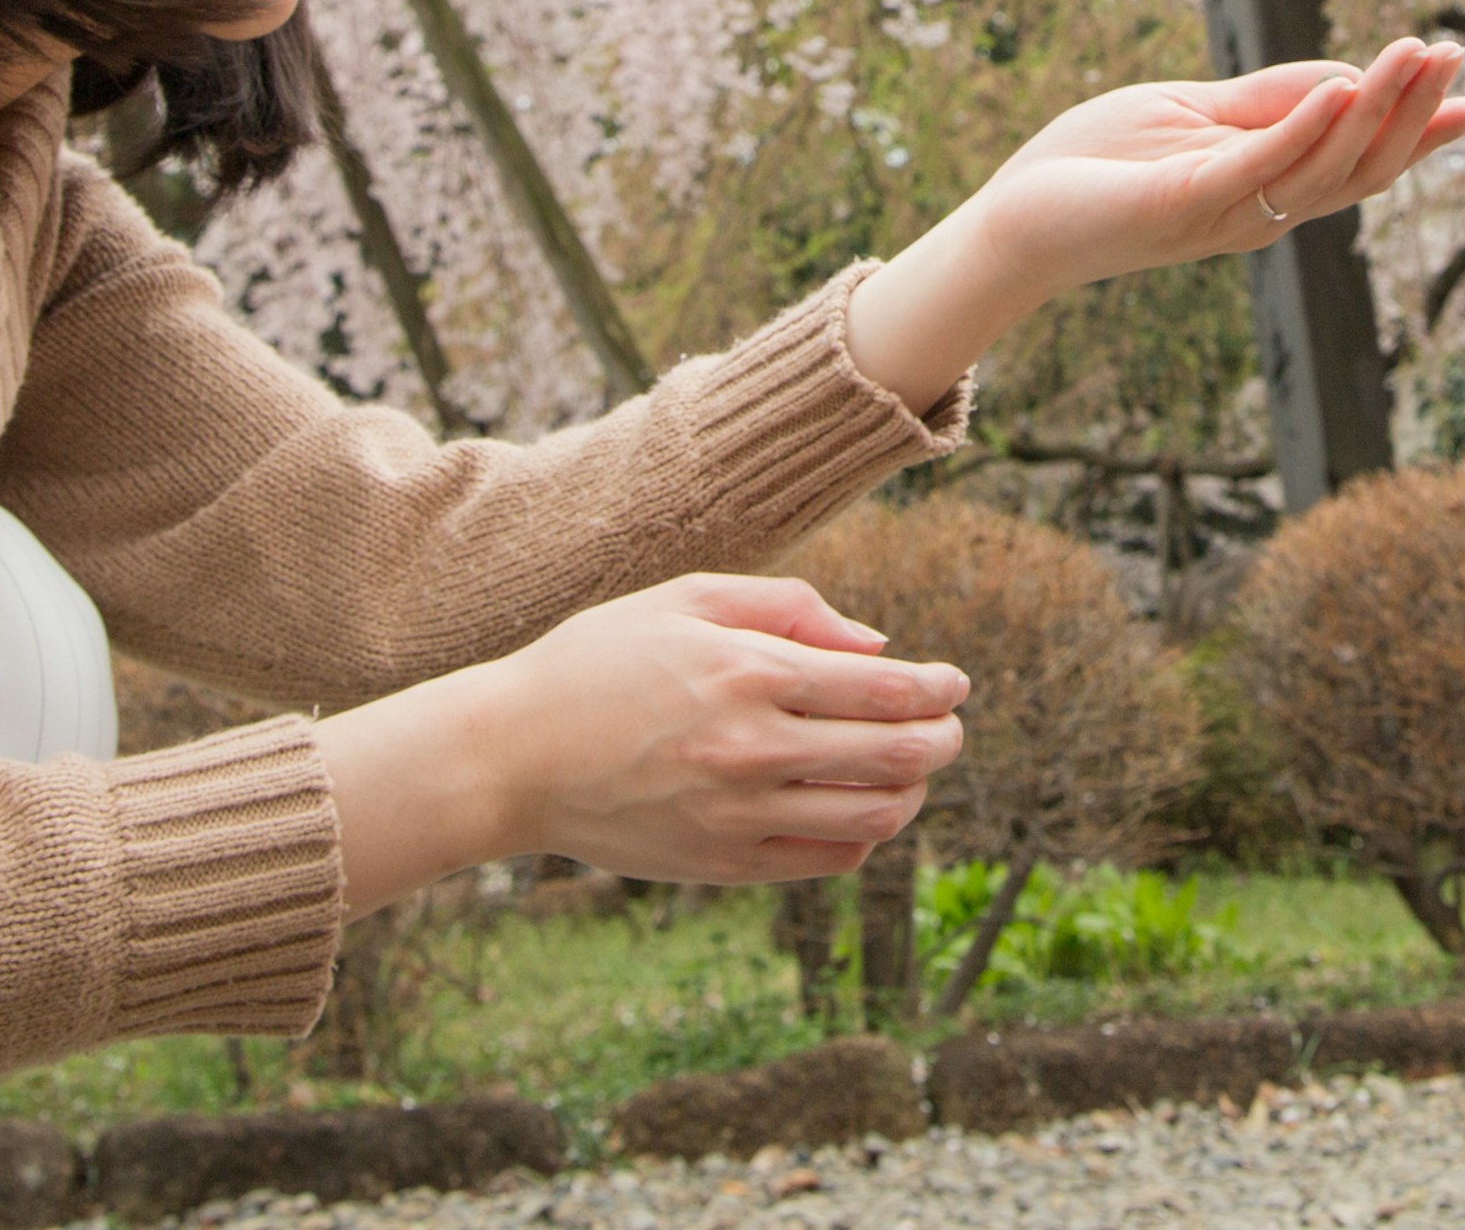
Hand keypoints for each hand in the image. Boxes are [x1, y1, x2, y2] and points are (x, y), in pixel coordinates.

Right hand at [313, 574, 969, 910]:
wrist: (511, 756)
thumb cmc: (597, 662)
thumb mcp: (686, 600)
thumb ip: (790, 608)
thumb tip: (878, 644)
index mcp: (747, 672)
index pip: (885, 690)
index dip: (937, 689)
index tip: (952, 683)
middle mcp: (752, 748)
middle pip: (896, 756)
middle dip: (942, 739)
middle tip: (949, 726)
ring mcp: (739, 815)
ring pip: (874, 816)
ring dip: (911, 791)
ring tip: (910, 769)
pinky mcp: (723, 864)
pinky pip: (826, 860)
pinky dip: (862, 836)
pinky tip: (857, 808)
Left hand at [843, 39, 1464, 406]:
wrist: (1018, 214)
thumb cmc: (1100, 164)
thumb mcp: (1199, 114)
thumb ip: (1269, 98)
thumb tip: (1347, 76)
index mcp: (1269, 188)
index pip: (1365, 160)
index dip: (1425, 134)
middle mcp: (1261, 211)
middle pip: (1362, 166)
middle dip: (1413, 112)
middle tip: (1454, 55)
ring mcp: (1226, 212)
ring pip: (1324, 166)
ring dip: (1374, 107)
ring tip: (1413, 54)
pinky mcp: (1183, 204)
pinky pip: (1257, 165)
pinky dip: (1303, 128)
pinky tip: (1338, 86)